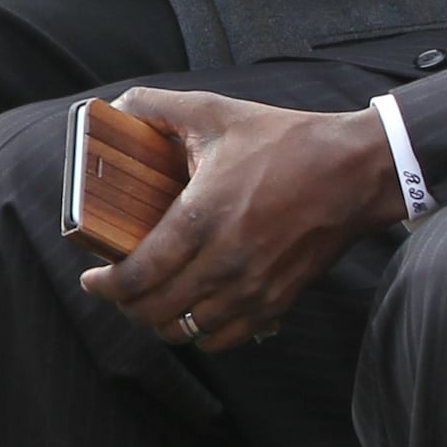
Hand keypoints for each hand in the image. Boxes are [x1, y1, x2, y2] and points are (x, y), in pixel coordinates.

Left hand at [82, 92, 401, 350]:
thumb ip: (157, 107)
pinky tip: (191, 311)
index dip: (107, 285)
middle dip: (126, 305)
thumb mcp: (214, 112)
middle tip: (116, 288)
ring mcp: (254, 288)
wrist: (354, 171)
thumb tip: (117, 107)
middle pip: (156, 310)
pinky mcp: (278, 302)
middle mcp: (226, 262)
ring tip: (148, 301)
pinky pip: (225, 339)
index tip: (92, 279)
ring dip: (160, 321)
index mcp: (203, 218)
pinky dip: (200, 334)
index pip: (139, 274)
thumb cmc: (284, 141)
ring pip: (188, 331)